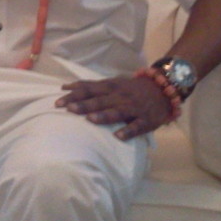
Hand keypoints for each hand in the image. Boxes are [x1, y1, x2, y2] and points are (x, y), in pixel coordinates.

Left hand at [56, 75, 172, 140]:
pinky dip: (128, 131)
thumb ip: (90, 86)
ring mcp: (133, 108)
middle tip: (68, 109)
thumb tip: (65, 87)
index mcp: (111, 87)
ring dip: (104, 115)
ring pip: (117, 112)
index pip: (90, 90)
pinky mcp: (145, 120)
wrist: (162, 89)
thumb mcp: (111, 83)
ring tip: (90, 120)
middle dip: (84, 105)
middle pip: (100, 100)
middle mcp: (120, 96)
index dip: (74, 95)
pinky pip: (137, 126)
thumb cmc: (130, 88)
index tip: (58, 101)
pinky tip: (119, 137)